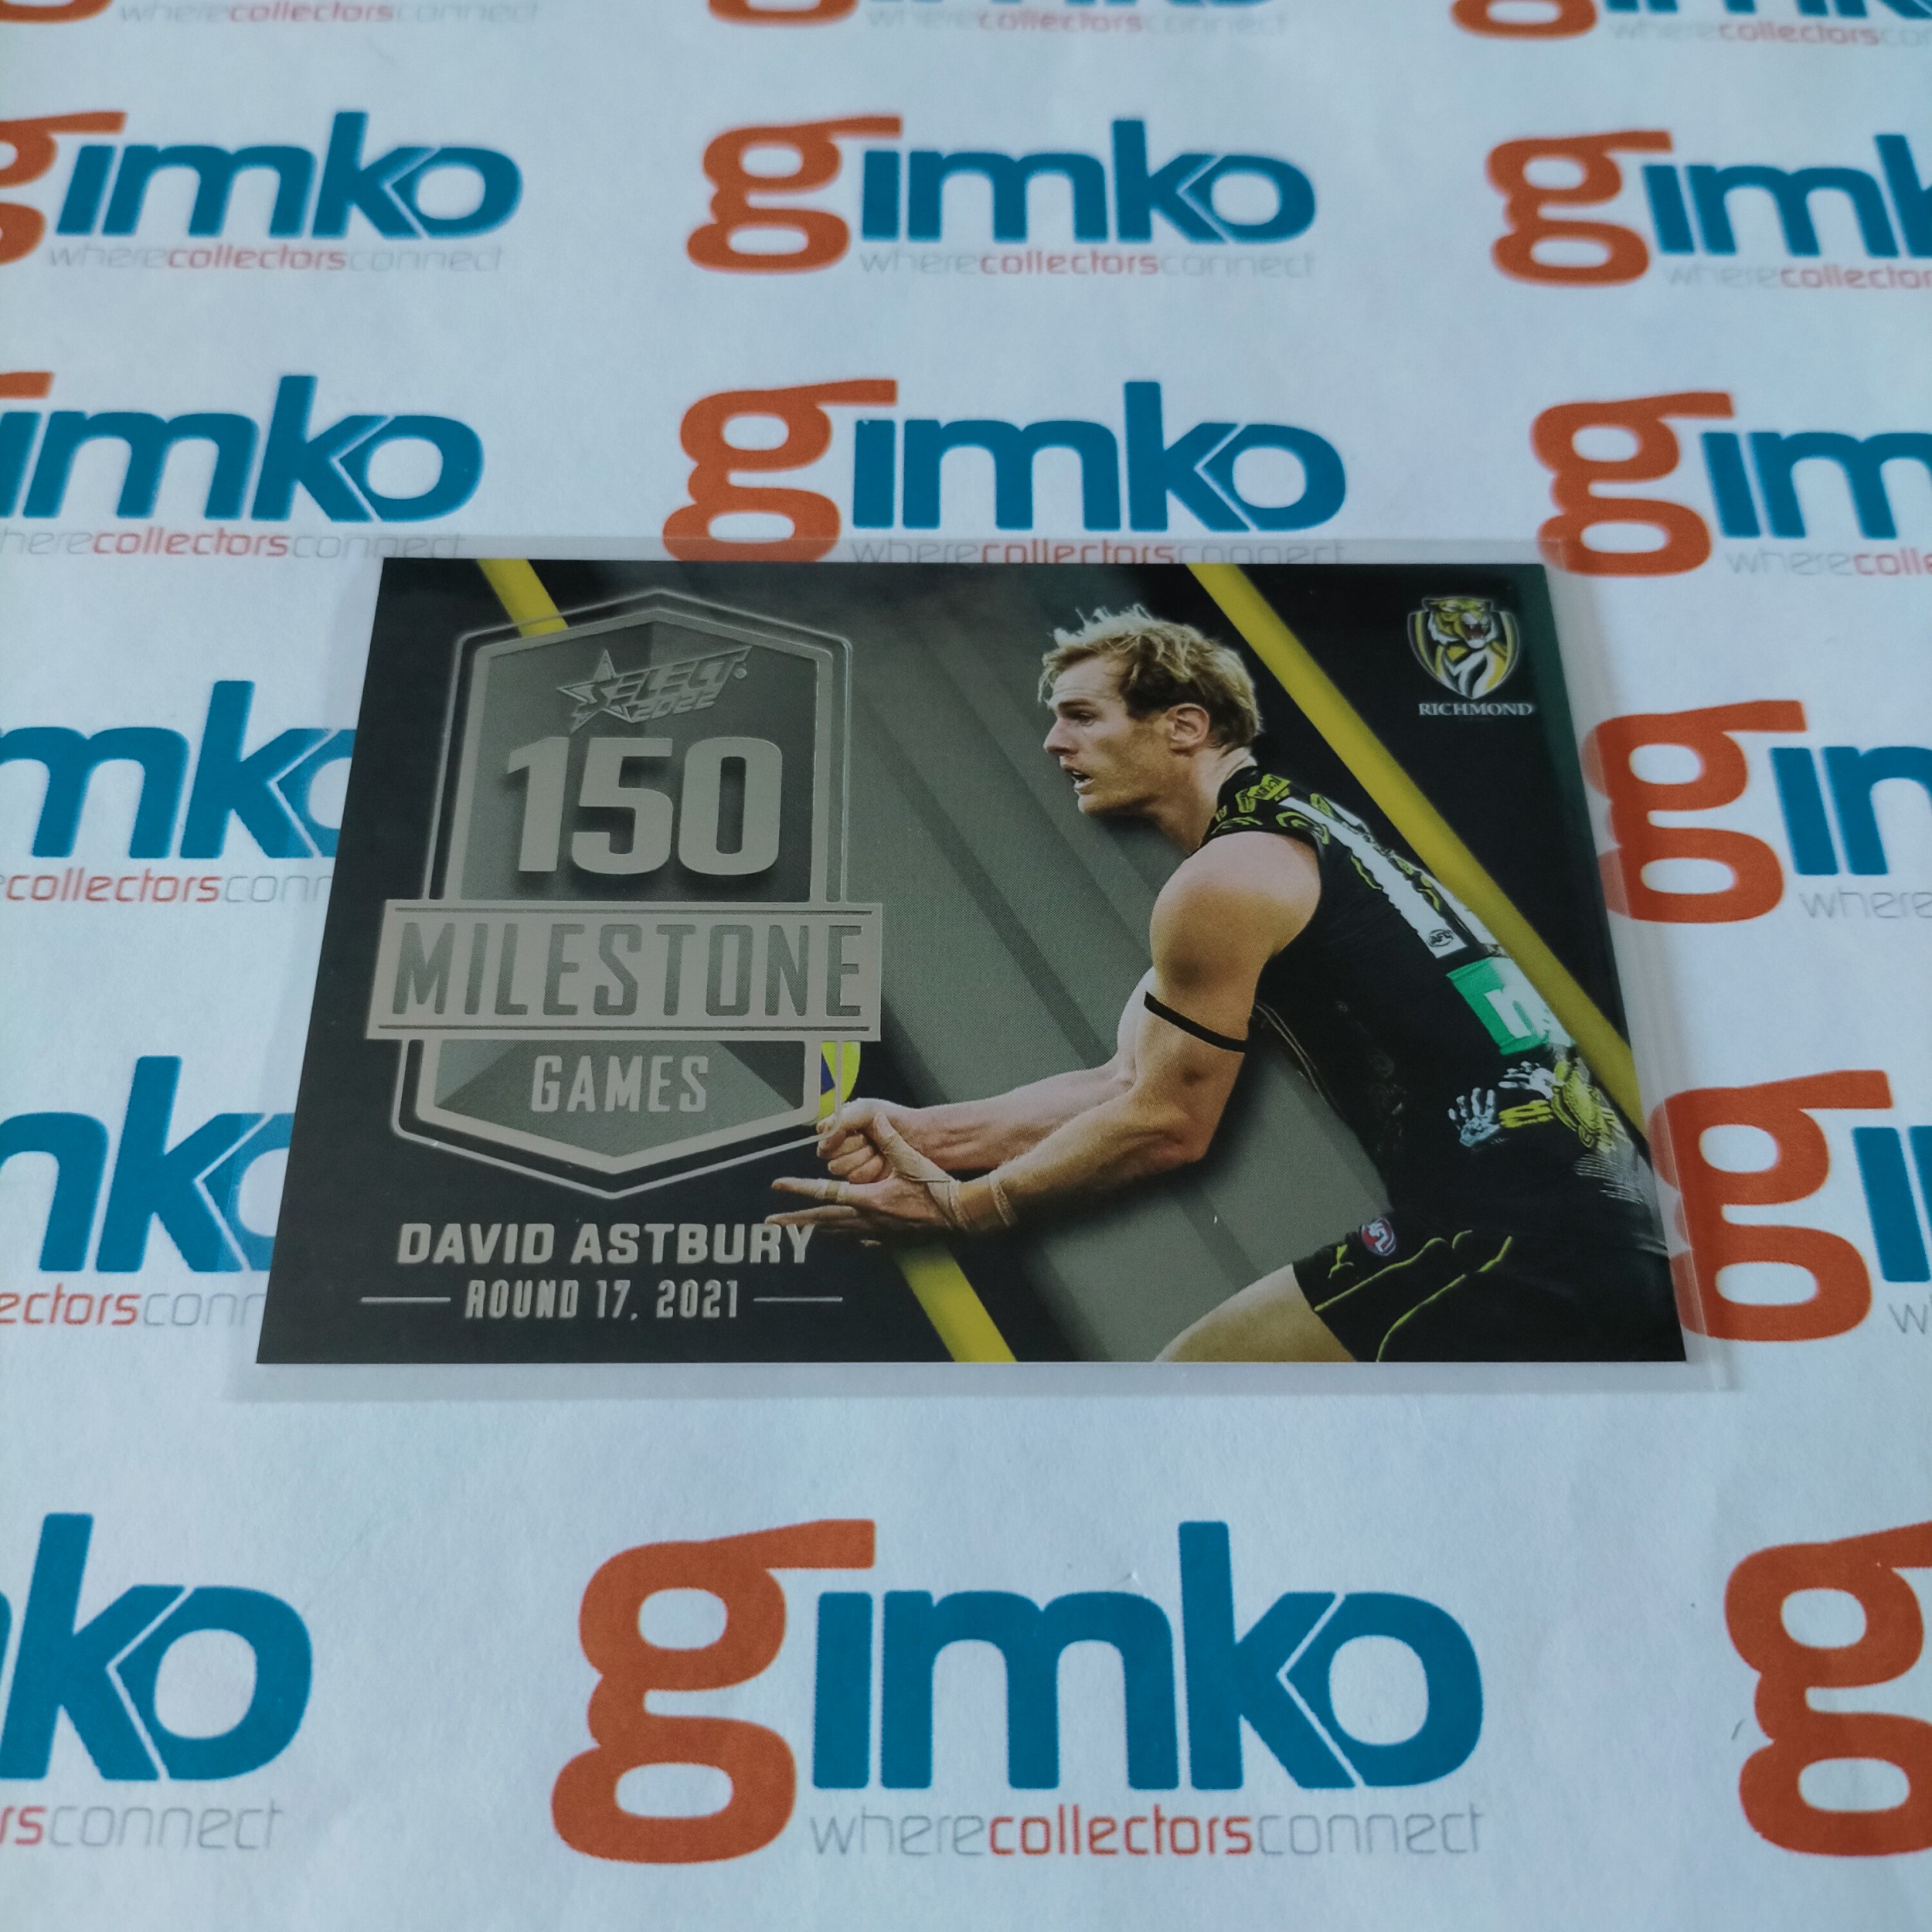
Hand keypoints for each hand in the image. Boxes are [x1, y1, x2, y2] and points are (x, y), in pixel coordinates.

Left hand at [771, 1108, 956, 1238]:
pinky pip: (861, 1240)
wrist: (960, 1214)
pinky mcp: (891, 1241)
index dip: (799, 1188)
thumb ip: (889, 1140)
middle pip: (823, 1220)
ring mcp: (879, 1234)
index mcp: (868, 1199)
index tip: (777, 1187)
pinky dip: (847, 1237)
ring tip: (801, 1228)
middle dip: (796, 1220)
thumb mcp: (911, 1159)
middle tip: (772, 1222)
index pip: (825, 1192)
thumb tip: (875, 1118)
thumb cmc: (936, 1186)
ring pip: (839, 1233)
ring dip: (817, 1229)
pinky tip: (845, 1237)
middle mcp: (868, 1220)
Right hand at [817, 1098, 939, 1187]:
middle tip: (868, 1140)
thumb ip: (842, 1118)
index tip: (844, 1133)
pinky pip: (854, 1180)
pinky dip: (870, 1170)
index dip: (831, 1138)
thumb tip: (822, 1131)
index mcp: (845, 1126)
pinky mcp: (865, 1179)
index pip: (823, 1136)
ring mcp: (855, 1163)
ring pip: (839, 1168)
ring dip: (861, 1159)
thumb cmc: (898, 1120)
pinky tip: (883, 1163)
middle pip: (828, 1155)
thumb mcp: (867, 1110)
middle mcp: (847, 1145)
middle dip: (851, 1147)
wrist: (923, 1139)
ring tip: (877, 1151)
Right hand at [1448, 1089, 1498, 1146]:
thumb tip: (1501, 1126)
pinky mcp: (1464, 1132)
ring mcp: (1472, 1127)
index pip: (1490, 1108)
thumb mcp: (1494, 1138)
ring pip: (1467, 1113)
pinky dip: (1454, 1117)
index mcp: (1489, 1122)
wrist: (1476, 1158)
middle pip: (1478, 1107)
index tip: (1491, 1090)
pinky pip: (1458, 1123)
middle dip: (1477, 1098)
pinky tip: (1451, 1111)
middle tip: (1477, 1089)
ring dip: (1463, 1105)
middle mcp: (1480, 1123)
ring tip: (1460, 1097)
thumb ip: (1496, 1132)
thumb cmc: (1487, 1148)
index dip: (1491, 1099)